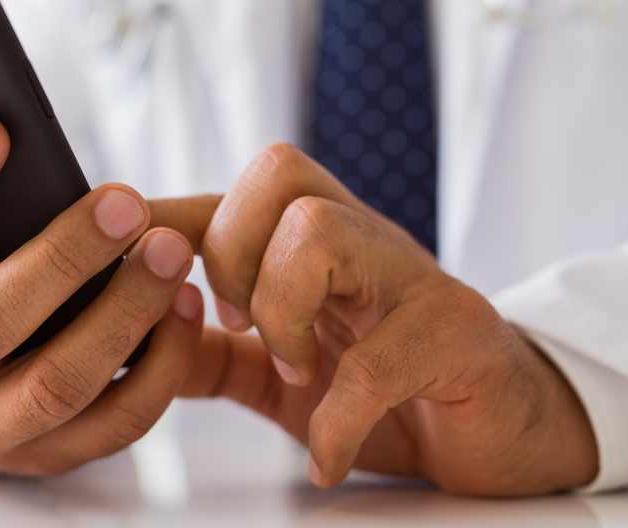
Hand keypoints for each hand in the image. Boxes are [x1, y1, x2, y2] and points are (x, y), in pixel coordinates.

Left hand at [175, 144, 598, 495]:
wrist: (503, 425)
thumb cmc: (398, 386)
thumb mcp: (285, 374)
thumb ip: (217, 356)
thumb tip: (141, 343)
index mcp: (322, 243)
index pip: (236, 192)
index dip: (171, 217)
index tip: (124, 257)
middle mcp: (365, 242)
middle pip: (278, 172)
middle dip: (233, 252)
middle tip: (244, 325)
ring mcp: (414, 280)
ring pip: (319, 230)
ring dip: (281, 310)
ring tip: (295, 368)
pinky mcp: (458, 334)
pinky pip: (378, 360)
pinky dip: (334, 421)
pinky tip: (326, 455)